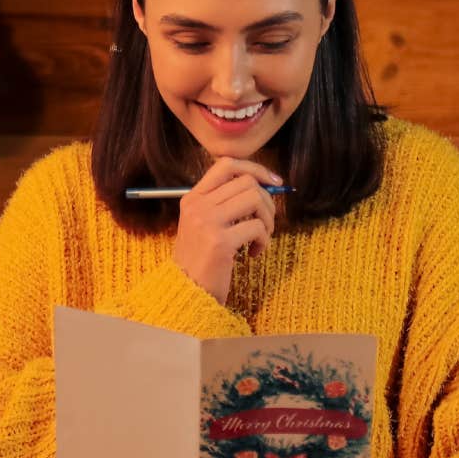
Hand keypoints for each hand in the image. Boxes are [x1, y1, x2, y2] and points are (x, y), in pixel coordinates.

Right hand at [172, 158, 281, 304]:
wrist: (186, 293)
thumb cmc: (200, 261)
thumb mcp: (202, 225)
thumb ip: (224, 203)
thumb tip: (264, 186)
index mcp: (192, 198)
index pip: (227, 164)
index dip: (255, 168)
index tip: (273, 182)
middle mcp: (198, 205)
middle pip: (247, 182)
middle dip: (267, 201)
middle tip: (265, 223)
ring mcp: (208, 222)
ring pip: (256, 199)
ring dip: (268, 219)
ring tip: (261, 237)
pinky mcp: (221, 242)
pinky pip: (258, 227)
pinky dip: (264, 240)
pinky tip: (253, 253)